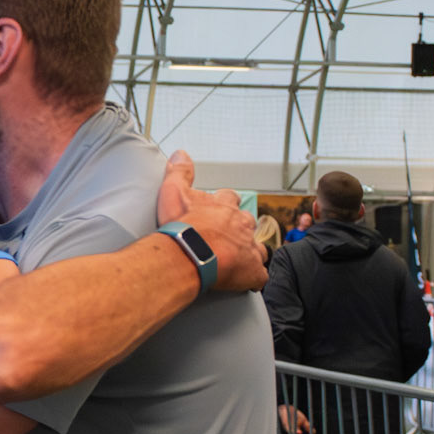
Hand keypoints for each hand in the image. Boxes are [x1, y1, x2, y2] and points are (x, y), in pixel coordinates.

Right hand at [156, 150, 268, 294]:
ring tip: (240, 260)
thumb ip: (179, 172)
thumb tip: (181, 152)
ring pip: (258, 248)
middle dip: (241, 228)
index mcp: (225, 206)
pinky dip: (254, 277)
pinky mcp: (253, 271)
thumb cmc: (182, 226)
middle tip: (228, 237)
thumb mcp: (174, 192)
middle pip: (248, 222)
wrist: (189, 254)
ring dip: (251, 252)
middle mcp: (242, 224)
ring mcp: (250, 248)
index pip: (231, 198)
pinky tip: (247, 281)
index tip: (219, 209)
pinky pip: (259, 275)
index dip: (226, 204)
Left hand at [278, 402, 312, 433]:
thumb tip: (313, 433)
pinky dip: (295, 431)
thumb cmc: (295, 415)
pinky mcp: (286, 424)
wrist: (287, 408)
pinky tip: (300, 432)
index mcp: (296, 432)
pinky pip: (290, 429)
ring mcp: (288, 429)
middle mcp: (292, 432)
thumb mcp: (303, 420)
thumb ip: (307, 426)